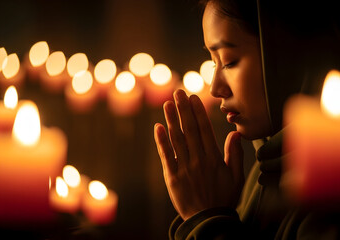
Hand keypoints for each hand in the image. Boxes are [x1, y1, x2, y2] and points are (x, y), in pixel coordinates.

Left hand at [154, 89, 243, 219]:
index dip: (198, 112)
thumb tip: (235, 133)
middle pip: (189, 129)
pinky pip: (166, 155)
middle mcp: (198, 159)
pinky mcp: (172, 177)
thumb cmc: (223, 198)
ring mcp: (184, 167)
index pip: (205, 129)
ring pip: (176, 139)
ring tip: (167, 104)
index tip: (194, 97)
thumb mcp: (236, 177)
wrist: (208, 221)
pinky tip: (157, 127)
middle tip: (178, 92)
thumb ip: (235, 154)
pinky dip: (161, 141)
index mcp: (214, 158)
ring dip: (171, 120)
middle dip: (183, 109)